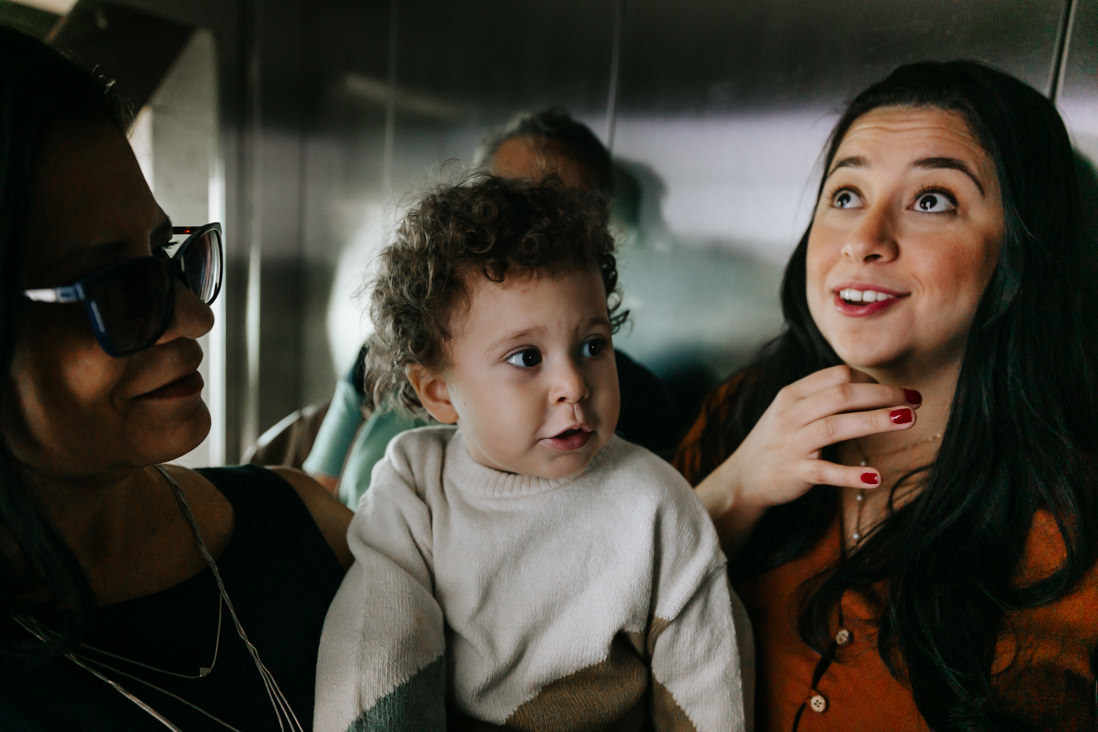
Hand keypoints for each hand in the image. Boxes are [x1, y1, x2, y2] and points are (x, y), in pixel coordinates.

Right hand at [696, 365, 919, 553]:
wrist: (742, 478)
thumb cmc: (776, 442)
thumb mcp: (790, 412)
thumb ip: (820, 398)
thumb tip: (867, 386)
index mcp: (792, 395)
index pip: (836, 376)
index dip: (870, 380)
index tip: (895, 391)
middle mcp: (791, 414)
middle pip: (841, 395)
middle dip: (882, 395)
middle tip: (914, 399)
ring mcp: (792, 443)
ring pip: (836, 426)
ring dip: (875, 421)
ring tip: (908, 420)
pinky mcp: (795, 472)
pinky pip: (826, 471)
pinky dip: (851, 475)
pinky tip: (875, 477)